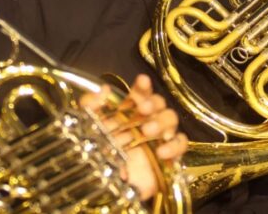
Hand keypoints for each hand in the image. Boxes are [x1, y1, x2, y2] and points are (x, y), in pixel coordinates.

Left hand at [80, 75, 187, 200]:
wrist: (104, 186)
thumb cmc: (98, 153)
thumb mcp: (87, 126)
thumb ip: (91, 106)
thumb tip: (104, 89)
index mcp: (130, 111)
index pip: (141, 93)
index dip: (143, 86)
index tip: (142, 81)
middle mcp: (147, 120)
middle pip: (160, 103)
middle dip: (154, 103)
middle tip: (143, 109)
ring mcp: (159, 137)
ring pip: (171, 119)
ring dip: (162, 122)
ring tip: (148, 131)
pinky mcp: (169, 156)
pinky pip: (181, 144)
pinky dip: (175, 145)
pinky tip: (162, 150)